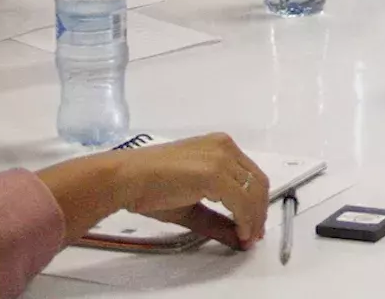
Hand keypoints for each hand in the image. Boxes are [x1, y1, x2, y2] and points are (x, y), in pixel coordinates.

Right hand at [111, 134, 271, 249]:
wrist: (124, 178)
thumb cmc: (148, 187)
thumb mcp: (191, 206)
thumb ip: (217, 220)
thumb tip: (239, 237)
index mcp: (220, 146)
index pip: (251, 175)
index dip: (257, 202)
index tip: (255, 225)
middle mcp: (225, 147)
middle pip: (257, 182)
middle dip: (260, 212)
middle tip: (254, 235)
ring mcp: (221, 158)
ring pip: (253, 192)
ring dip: (254, 218)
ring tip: (247, 237)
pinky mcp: (214, 173)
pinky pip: (241, 200)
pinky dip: (245, 219)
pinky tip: (240, 233)